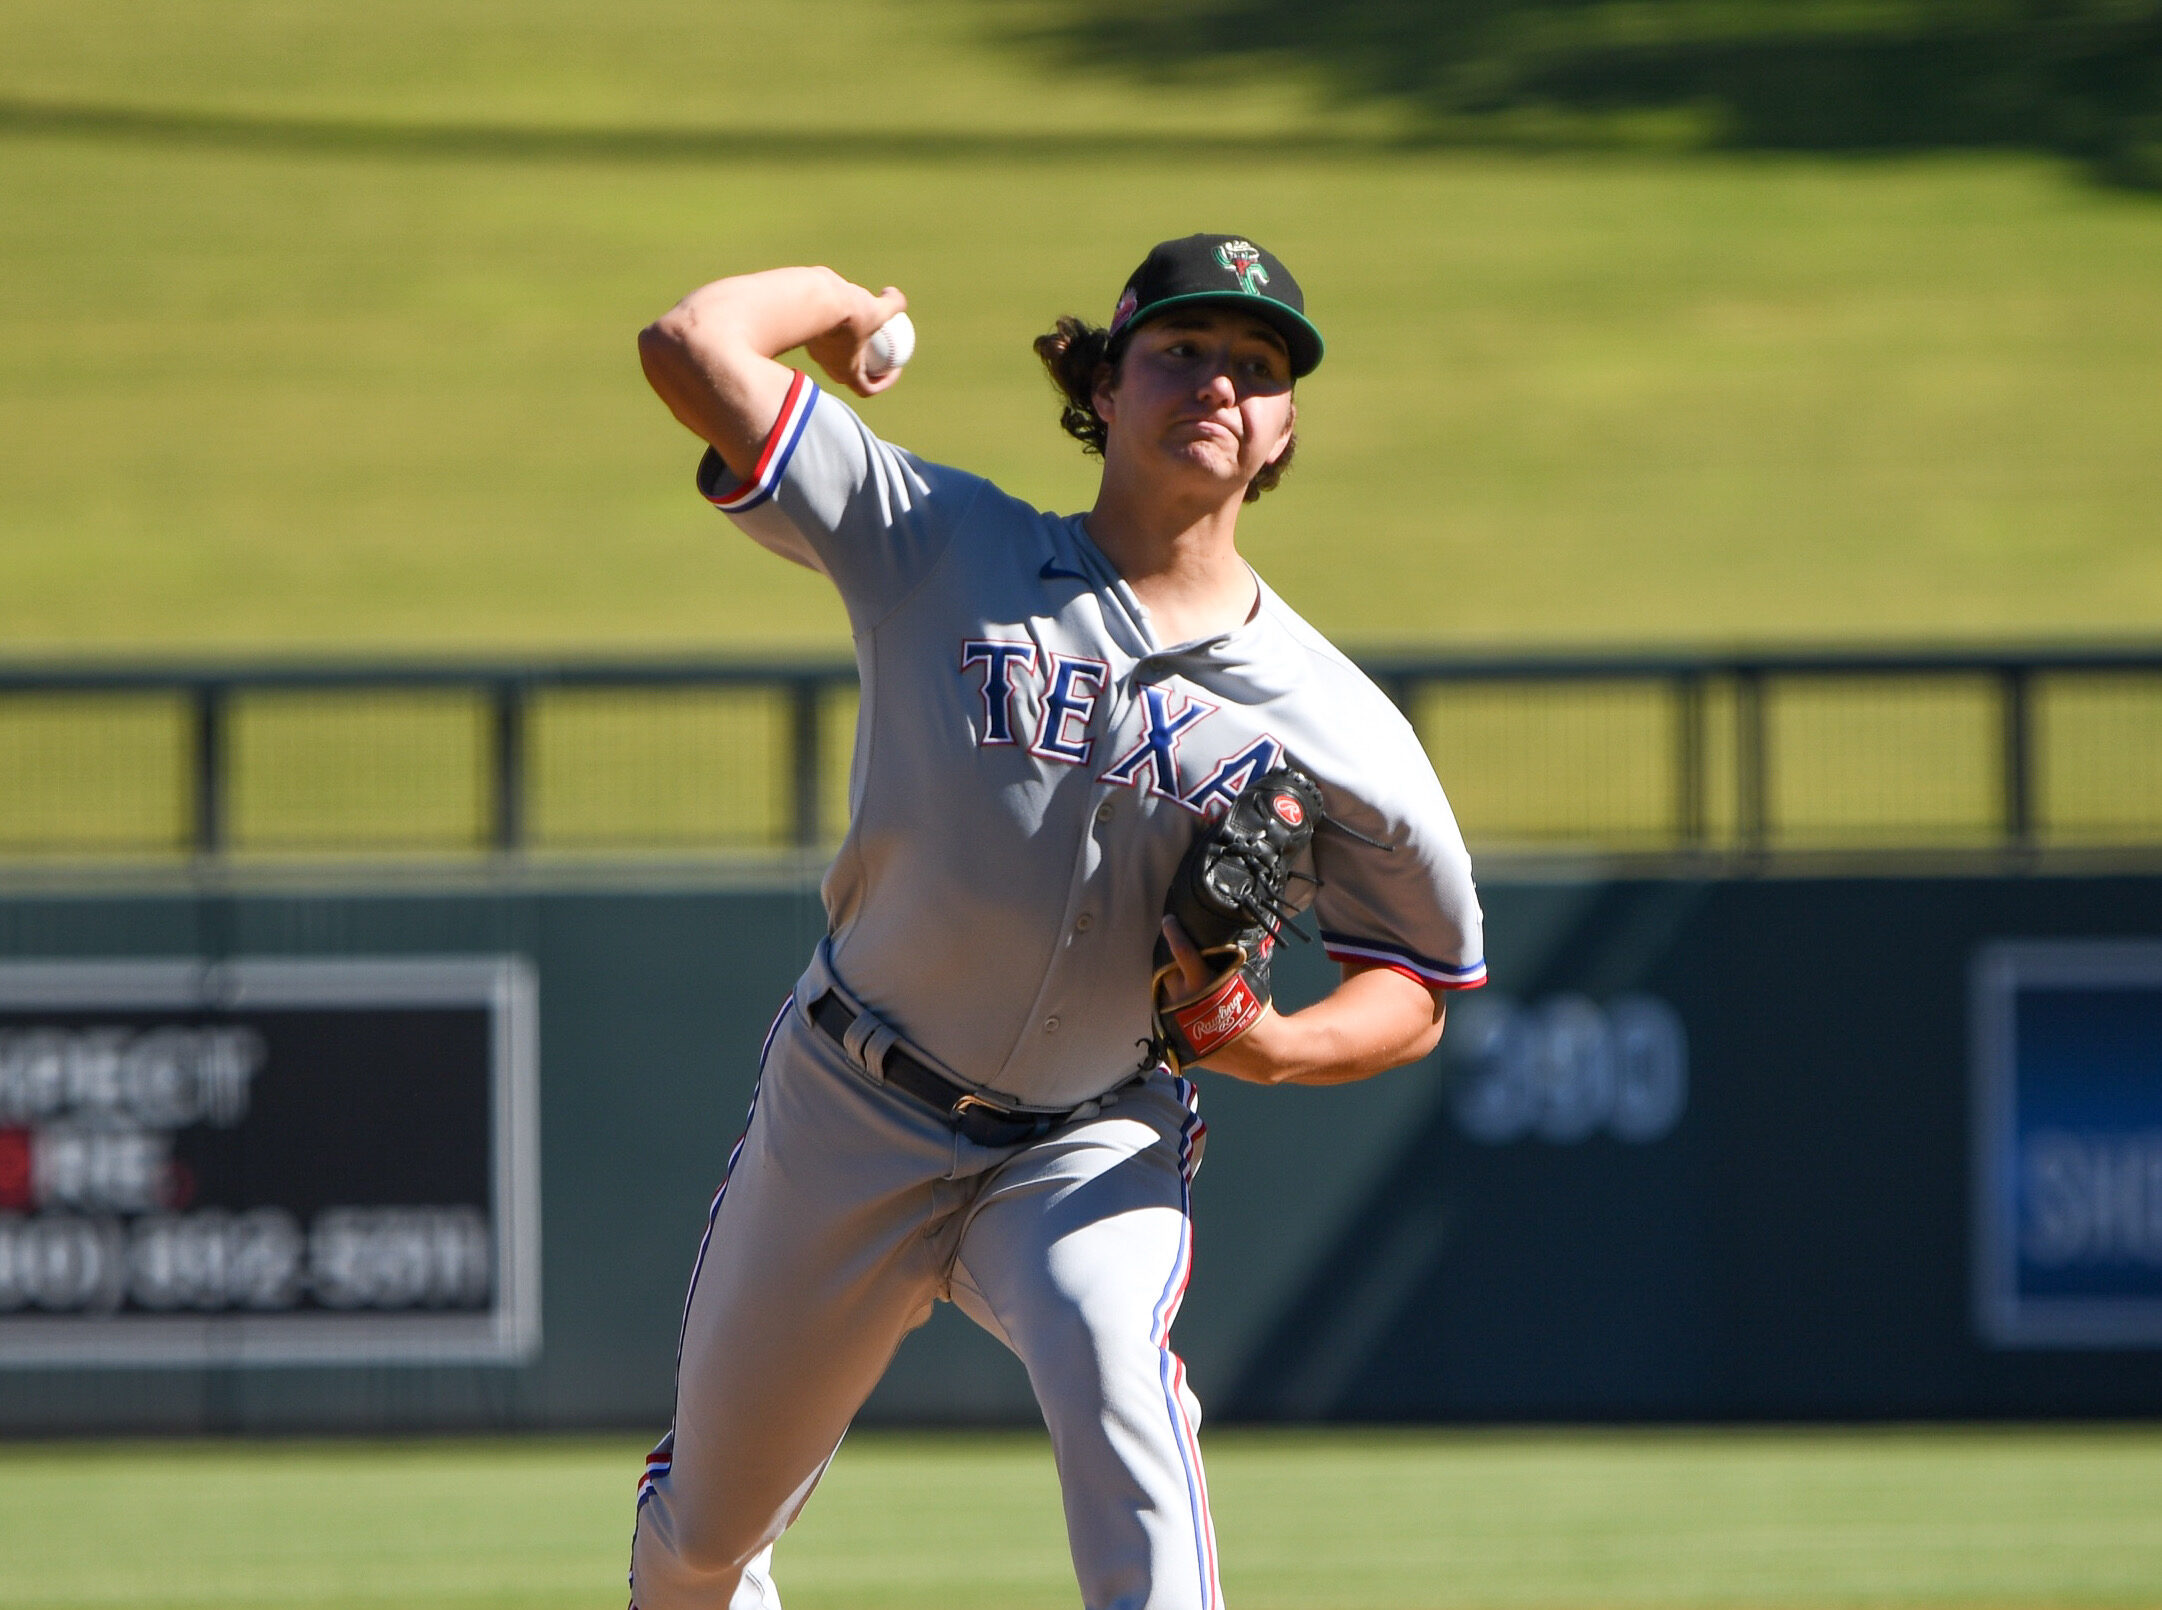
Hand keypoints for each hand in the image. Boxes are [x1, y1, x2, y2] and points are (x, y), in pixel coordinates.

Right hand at [802, 280, 908, 398]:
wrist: (810, 299)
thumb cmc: (847, 314)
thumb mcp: (878, 309)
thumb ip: (893, 305)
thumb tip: (899, 300)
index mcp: (846, 372)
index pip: (866, 388)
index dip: (884, 382)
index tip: (894, 365)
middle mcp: (829, 365)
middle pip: (852, 371)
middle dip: (868, 363)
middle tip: (882, 343)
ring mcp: (817, 349)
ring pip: (839, 348)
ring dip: (853, 338)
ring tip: (866, 314)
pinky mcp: (809, 331)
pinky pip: (829, 329)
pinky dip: (839, 320)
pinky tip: (847, 298)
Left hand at [1157, 915, 1286, 1080]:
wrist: (1259, 1052)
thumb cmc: (1255, 1013)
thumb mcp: (1244, 981)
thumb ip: (1225, 964)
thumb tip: (1217, 946)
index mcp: (1202, 984)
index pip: (1182, 951)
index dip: (1174, 933)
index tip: (1168, 921)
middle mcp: (1184, 1001)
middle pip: (1167, 973)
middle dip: (1172, 966)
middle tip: (1182, 962)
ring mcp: (1177, 1021)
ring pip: (1165, 995)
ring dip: (1173, 988)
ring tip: (1187, 987)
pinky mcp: (1176, 1038)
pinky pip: (1169, 1016)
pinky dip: (1176, 1009)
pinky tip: (1187, 1007)